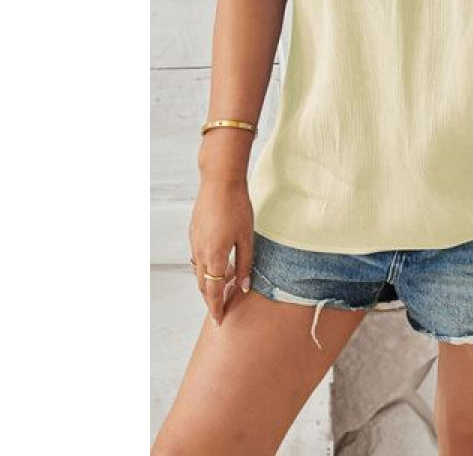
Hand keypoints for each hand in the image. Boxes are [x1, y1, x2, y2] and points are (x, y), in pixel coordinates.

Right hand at [188, 177, 254, 326]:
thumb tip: (243, 287)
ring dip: (208, 284)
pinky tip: (217, 264)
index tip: (219, 322)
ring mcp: (194, 243)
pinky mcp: (193, 233)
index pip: (213, 292)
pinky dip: (206, 267)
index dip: (216, 309)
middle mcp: (200, 254)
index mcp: (214, 258)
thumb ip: (245, 264)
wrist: (219, 181)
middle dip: (211, 300)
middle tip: (220, 310)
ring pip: (199, 272)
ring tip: (222, 289)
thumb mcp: (247, 237)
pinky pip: (197, 258)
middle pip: (203, 286)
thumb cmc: (237, 207)